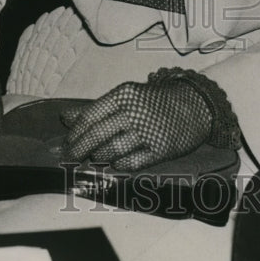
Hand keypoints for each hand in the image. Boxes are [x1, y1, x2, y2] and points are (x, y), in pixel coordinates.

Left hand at [61, 77, 212, 171]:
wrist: (195, 104)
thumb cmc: (153, 102)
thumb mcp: (125, 97)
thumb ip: (94, 108)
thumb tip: (64, 117)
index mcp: (123, 95)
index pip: (89, 117)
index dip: (74, 134)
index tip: (65, 146)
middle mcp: (135, 112)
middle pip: (96, 135)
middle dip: (78, 150)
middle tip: (69, 160)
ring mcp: (148, 131)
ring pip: (111, 151)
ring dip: (99, 157)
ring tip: (98, 156)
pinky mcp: (161, 149)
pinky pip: (131, 163)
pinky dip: (119, 165)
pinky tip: (116, 163)